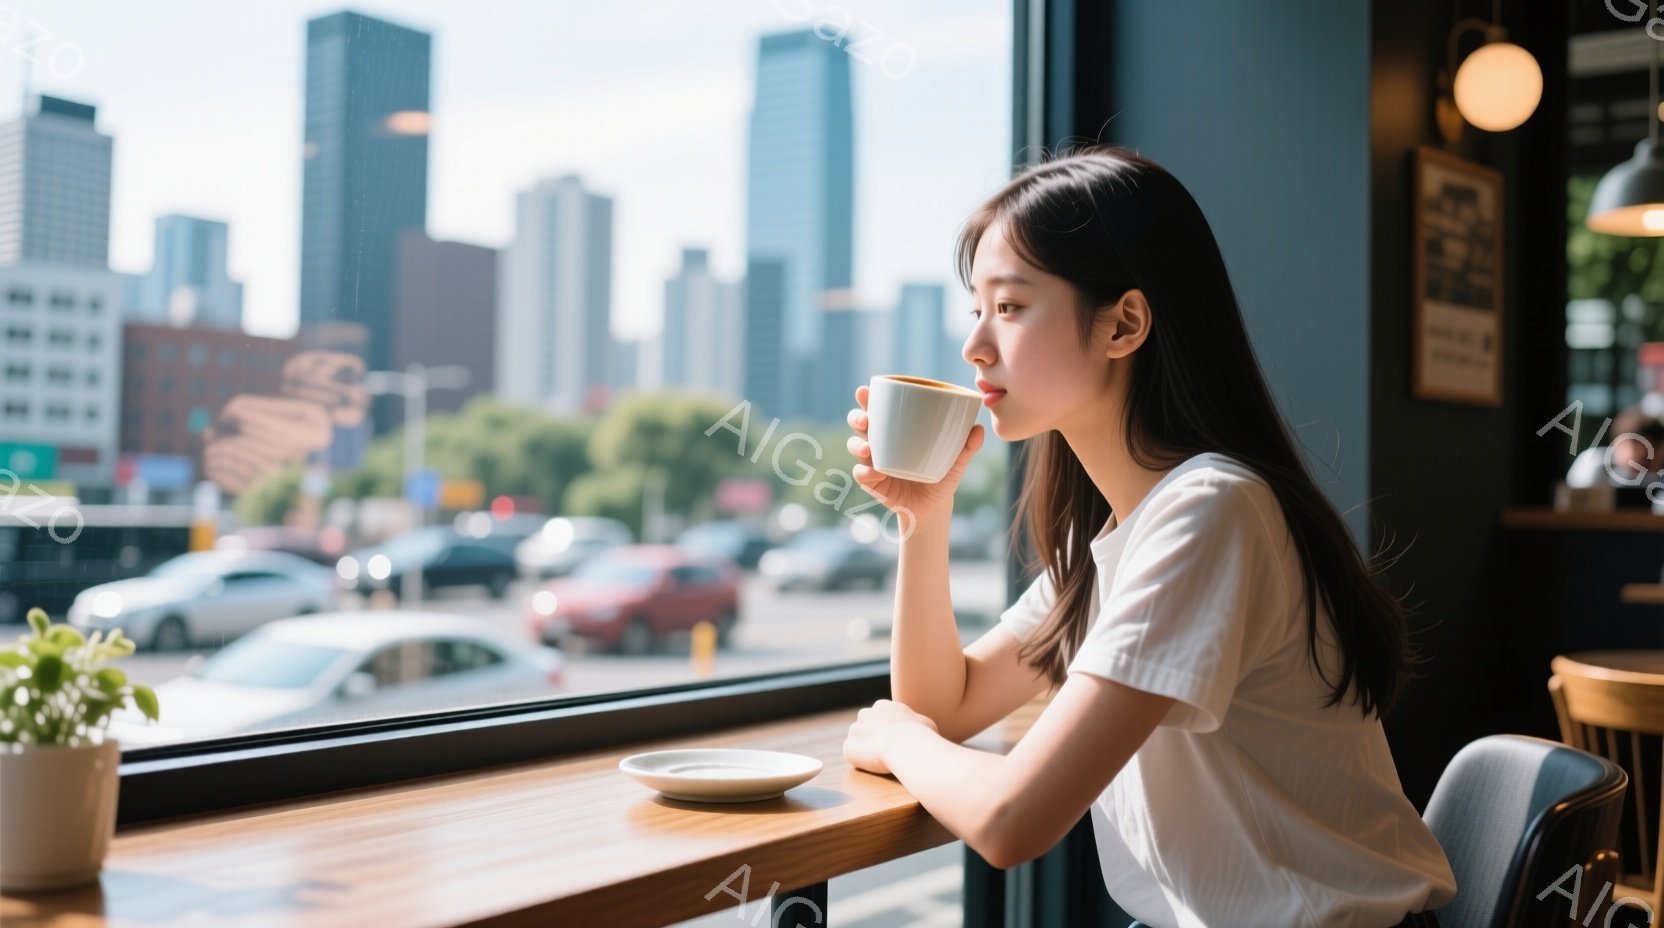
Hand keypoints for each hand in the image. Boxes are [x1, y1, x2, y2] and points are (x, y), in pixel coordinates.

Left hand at [843, 699, 939, 775]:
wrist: (907, 745)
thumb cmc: (921, 735)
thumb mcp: (925, 723)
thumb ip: (915, 723)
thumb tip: (919, 729)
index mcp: (883, 706)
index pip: (880, 717)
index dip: (886, 730)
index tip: (894, 741)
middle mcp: (866, 714)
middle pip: (864, 727)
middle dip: (871, 738)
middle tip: (884, 752)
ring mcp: (855, 731)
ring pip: (857, 742)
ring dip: (865, 751)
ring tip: (881, 762)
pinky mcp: (848, 748)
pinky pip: (853, 757)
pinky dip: (861, 764)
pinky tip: (875, 768)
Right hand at [846, 385, 983, 531]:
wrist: (935, 506)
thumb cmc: (942, 474)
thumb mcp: (956, 460)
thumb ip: (967, 446)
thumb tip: (979, 429)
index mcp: (896, 428)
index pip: (878, 408)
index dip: (867, 398)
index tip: (865, 391)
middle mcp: (880, 442)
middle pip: (859, 423)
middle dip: (857, 417)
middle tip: (866, 420)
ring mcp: (874, 462)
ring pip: (855, 446)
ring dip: (857, 445)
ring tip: (868, 450)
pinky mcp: (874, 483)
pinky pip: (862, 475)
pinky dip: (864, 473)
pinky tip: (872, 473)